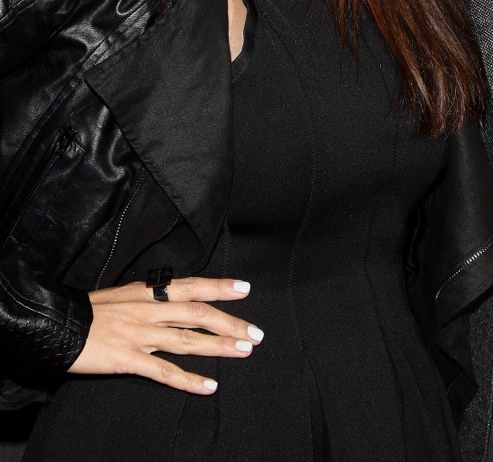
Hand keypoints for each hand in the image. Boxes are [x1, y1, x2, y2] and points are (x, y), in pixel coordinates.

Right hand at [68, 276, 262, 394]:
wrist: (58, 324)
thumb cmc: (90, 310)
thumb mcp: (124, 294)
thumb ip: (150, 297)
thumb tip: (172, 297)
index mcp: (149, 292)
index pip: (192, 287)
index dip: (220, 287)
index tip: (245, 289)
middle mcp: (150, 310)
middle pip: (199, 314)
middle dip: (230, 323)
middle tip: (255, 332)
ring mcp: (140, 335)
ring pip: (188, 340)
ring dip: (219, 347)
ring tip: (244, 351)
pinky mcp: (129, 359)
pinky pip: (164, 371)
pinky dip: (188, 379)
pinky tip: (208, 385)